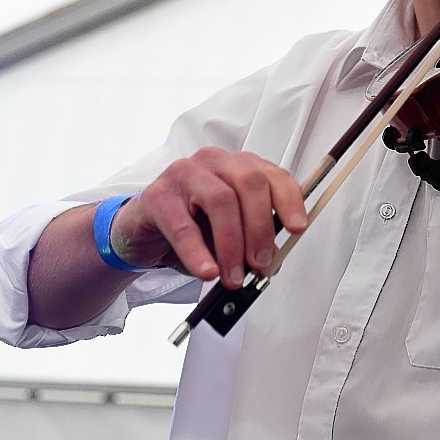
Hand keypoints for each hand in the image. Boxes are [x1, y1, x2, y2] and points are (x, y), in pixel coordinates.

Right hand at [111, 148, 306, 286]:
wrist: (143, 231)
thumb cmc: (192, 227)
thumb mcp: (228, 233)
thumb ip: (252, 240)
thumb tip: (273, 261)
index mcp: (238, 166)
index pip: (272, 174)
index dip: (289, 200)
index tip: (297, 228)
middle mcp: (214, 162)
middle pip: (249, 183)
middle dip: (260, 227)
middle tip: (261, 263)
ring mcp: (184, 173)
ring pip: (220, 199)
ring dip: (232, 244)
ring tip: (233, 277)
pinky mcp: (157, 194)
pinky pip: (182, 224)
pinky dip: (198, 252)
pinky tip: (207, 272)